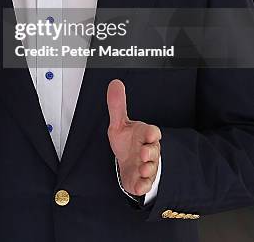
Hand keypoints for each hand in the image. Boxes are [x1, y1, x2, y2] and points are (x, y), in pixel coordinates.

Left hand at [107, 79, 160, 195]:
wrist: (127, 163)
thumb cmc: (127, 142)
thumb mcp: (119, 123)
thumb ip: (117, 105)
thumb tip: (115, 83)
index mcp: (144, 135)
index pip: (152, 132)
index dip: (151, 133)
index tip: (149, 134)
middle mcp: (148, 151)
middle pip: (154, 150)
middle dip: (150, 152)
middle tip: (144, 153)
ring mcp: (146, 166)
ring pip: (151, 168)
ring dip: (147, 168)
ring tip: (142, 167)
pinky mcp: (142, 180)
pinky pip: (145, 184)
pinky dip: (143, 185)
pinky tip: (138, 185)